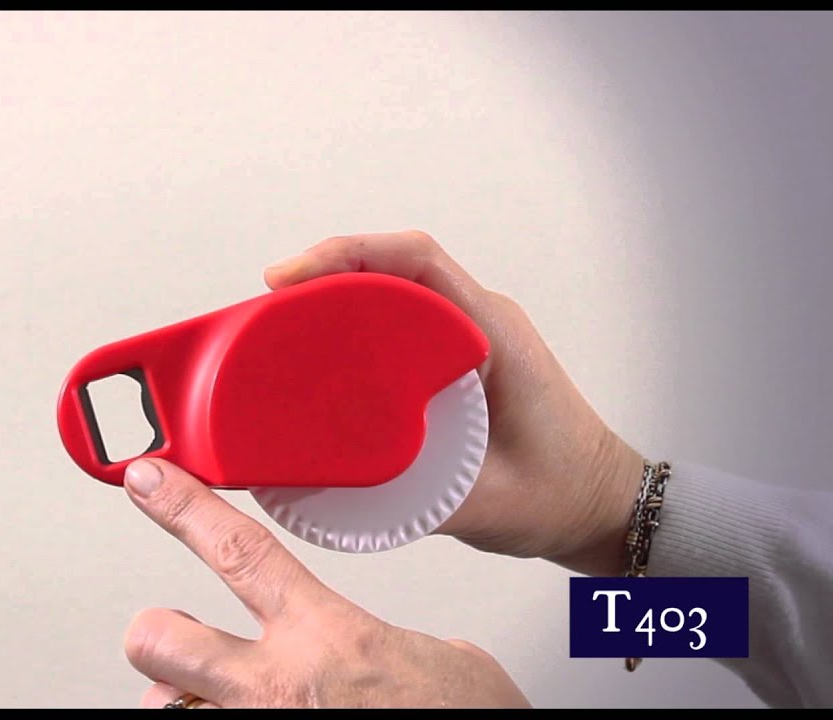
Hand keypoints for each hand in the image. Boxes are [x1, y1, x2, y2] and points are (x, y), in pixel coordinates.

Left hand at [122, 458, 531, 708]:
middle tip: (171, 633)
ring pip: (165, 708)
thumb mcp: (444, 660)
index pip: (239, 549)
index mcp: (331, 636)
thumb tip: (371, 652)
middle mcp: (278, 688)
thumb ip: (380, 639)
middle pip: (157, 638)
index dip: (183, 506)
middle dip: (156, 633)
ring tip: (220, 700)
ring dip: (185, 701)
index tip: (149, 479)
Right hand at [264, 231, 644, 576]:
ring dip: (335, 293)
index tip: (289, 279)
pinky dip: (353, 320)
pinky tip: (318, 351)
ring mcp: (468, 334)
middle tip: (266, 305)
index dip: (346, 255)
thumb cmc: (563, 496)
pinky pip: (398, 318)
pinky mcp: (455, 357)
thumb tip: (332, 493)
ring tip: (278, 324)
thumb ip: (417, 499)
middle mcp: (480, 320)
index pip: (415, 261)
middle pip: (391, 264)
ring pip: (392, 287)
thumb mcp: (487, 503)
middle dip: (324, 271)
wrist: (604, 506)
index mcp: (493, 334)